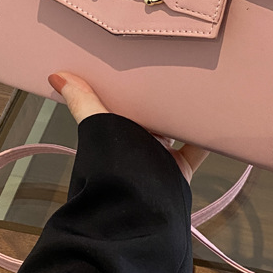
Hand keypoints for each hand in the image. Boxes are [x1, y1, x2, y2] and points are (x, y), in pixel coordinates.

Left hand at [48, 72, 208, 183]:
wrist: (138, 208)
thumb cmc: (115, 164)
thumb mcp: (98, 123)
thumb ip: (82, 100)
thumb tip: (55, 75)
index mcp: (117, 131)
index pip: (126, 103)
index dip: (133, 86)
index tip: (143, 64)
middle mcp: (137, 144)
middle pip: (153, 114)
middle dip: (163, 96)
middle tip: (177, 67)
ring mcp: (160, 157)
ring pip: (176, 128)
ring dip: (185, 112)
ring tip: (199, 85)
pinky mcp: (180, 169)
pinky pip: (198, 148)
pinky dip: (208, 136)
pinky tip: (217, 116)